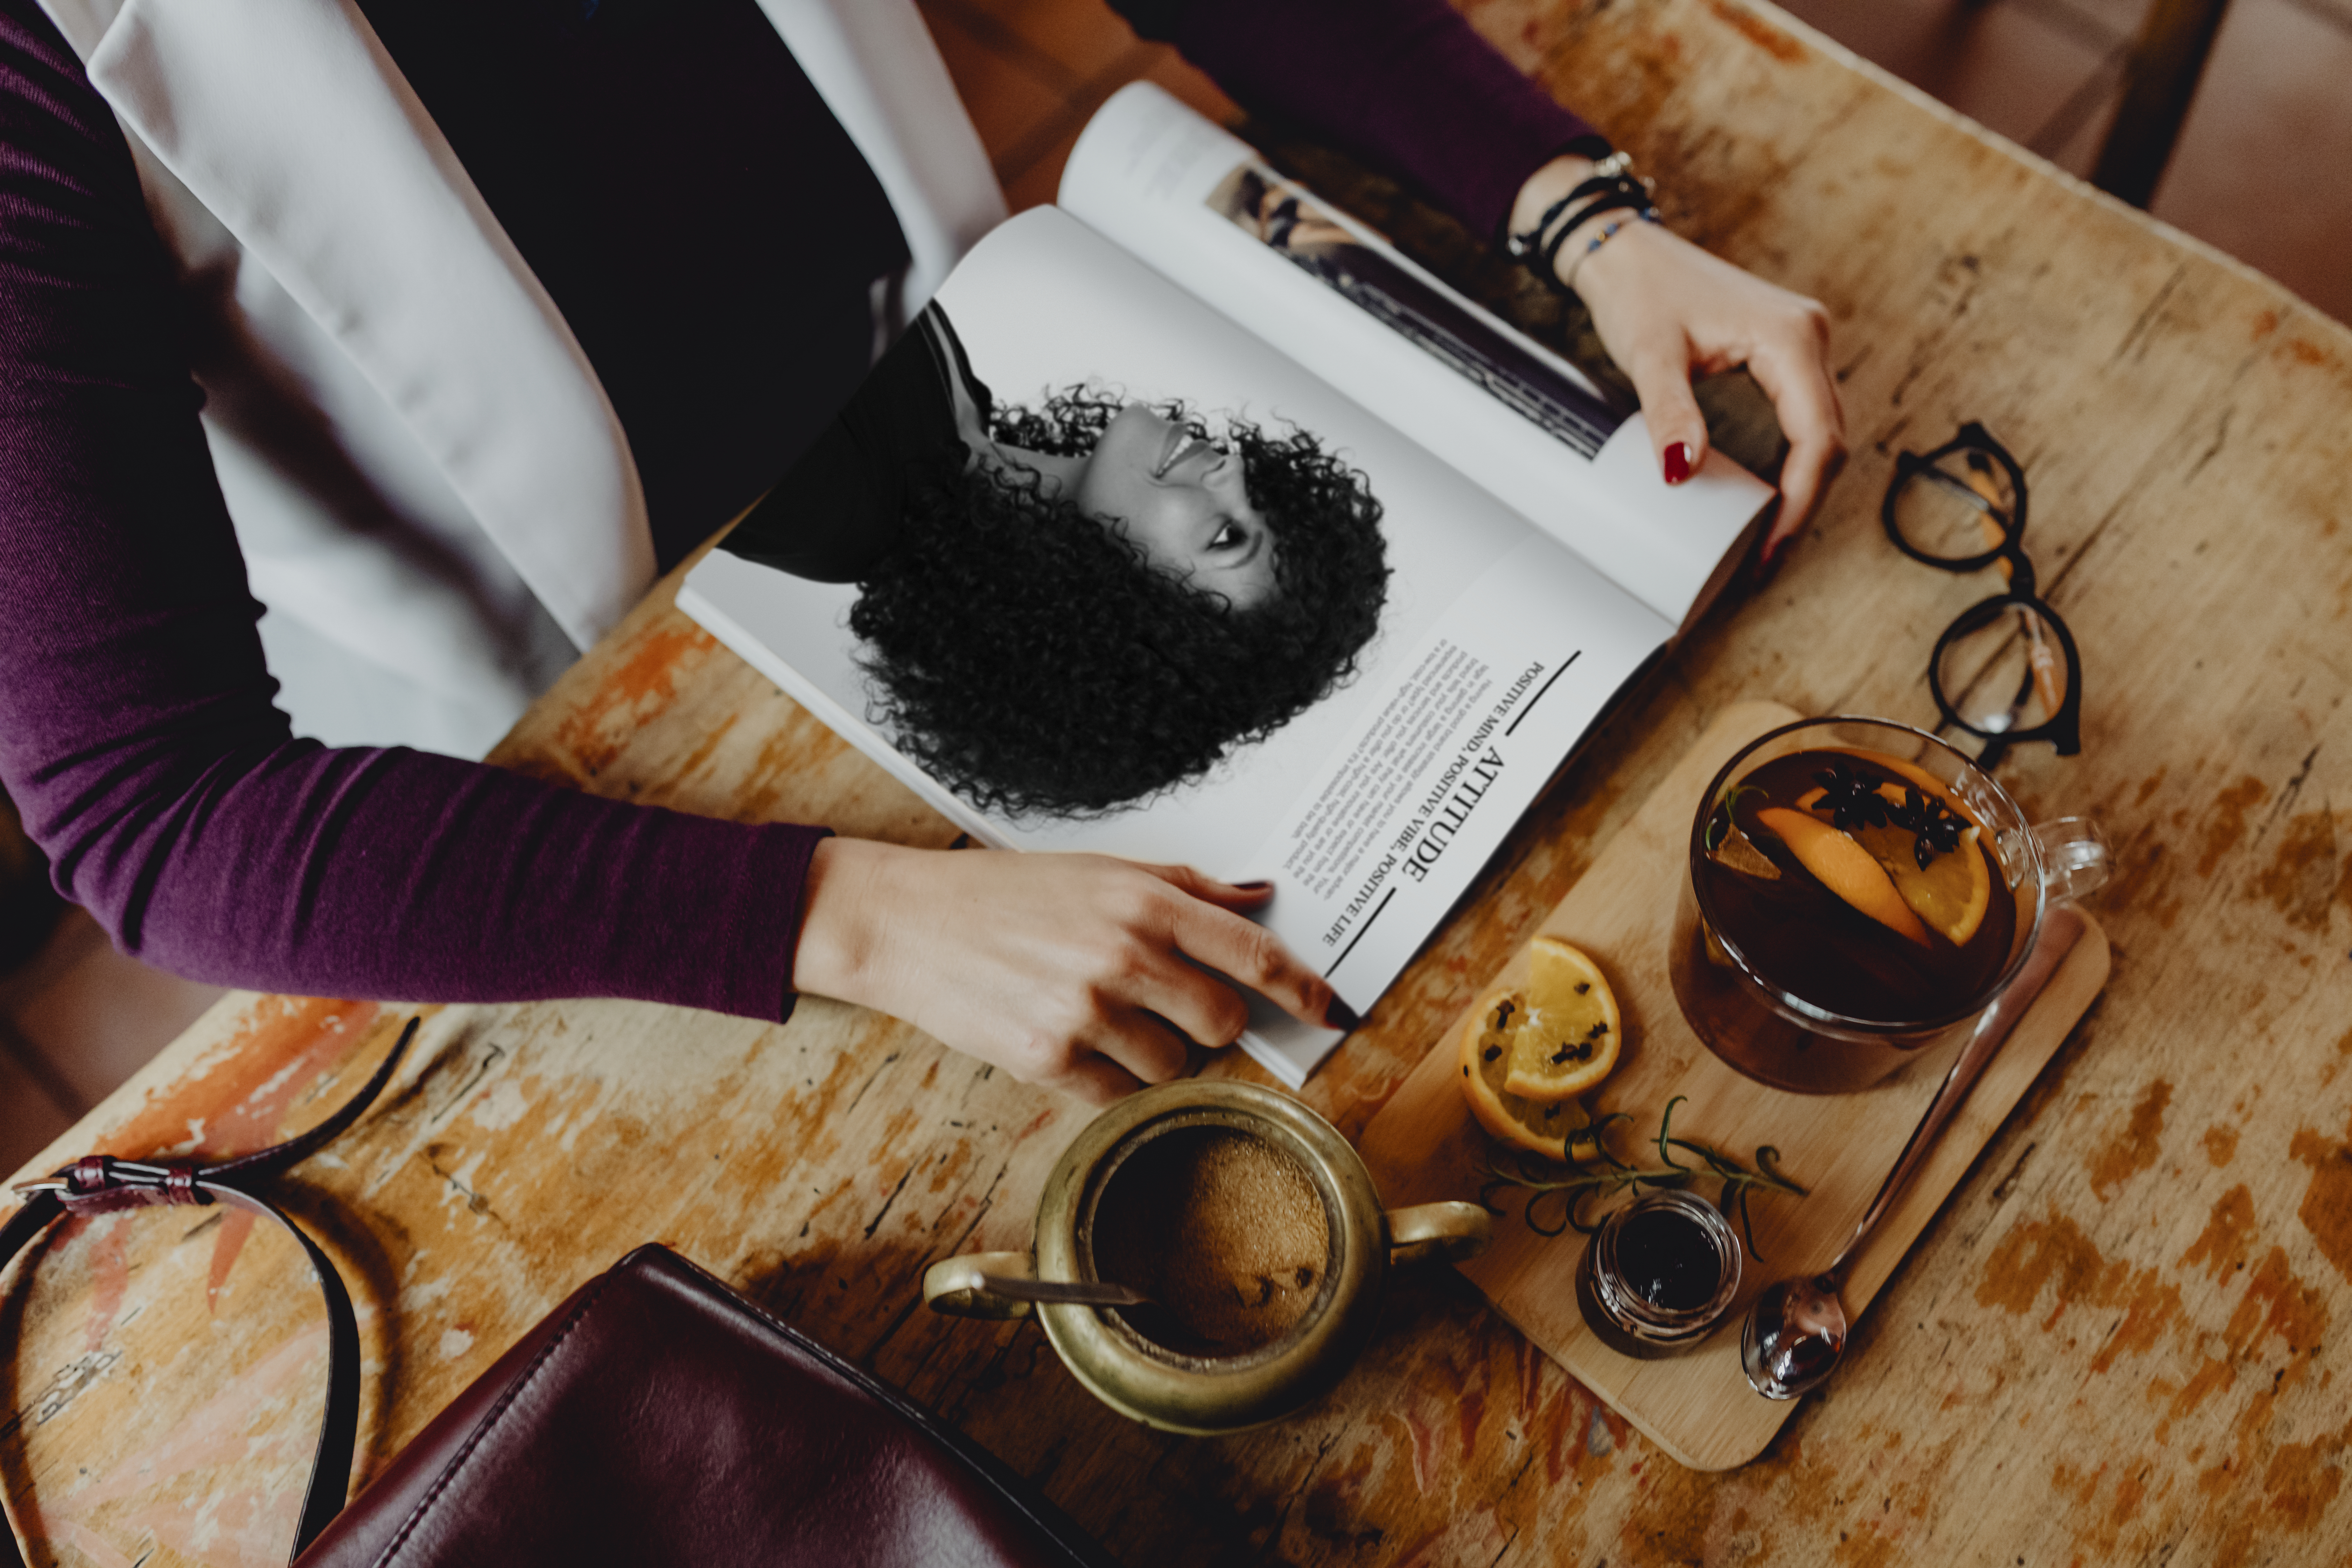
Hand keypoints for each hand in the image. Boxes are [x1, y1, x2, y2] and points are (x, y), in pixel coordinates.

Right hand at [791, 839, 1343, 1104]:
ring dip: (1153, 1050)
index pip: (1252, 953)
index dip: (1302, 987)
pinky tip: (1070, 1038)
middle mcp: (1124, 955)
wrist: (906, 923)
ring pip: (1173, 1063)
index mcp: (1143, 902)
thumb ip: (1185, 887)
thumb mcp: (1099, 870)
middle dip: (1208, 1021)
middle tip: (1167, 1003)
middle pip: (1223, 1021)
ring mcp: (1087, 1011)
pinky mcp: (1050, 1059)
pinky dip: (1106, 1076)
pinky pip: (1118, 1092)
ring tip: (1101, 1014)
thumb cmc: (1003, 893)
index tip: (1328, 1007)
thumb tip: (1260, 895)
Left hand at [1512, 157, 1846, 562]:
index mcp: (1790, 337)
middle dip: (1803, 502)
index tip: (1770, 544)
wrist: (1626, 252)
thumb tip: (1682, 473)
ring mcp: (1800, 343)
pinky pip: (1803, 417)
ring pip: (1821, 431)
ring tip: (1768, 535)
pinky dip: (1793, 459)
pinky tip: (1771, 493)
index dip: (1799, 500)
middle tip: (1766, 556)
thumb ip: (1670, 414)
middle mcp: (1807, 337)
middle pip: (1828, 439)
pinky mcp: (1783, 352)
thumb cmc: (1640, 290)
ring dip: (1802, 485)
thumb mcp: (1650, 357)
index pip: (1816, 438)